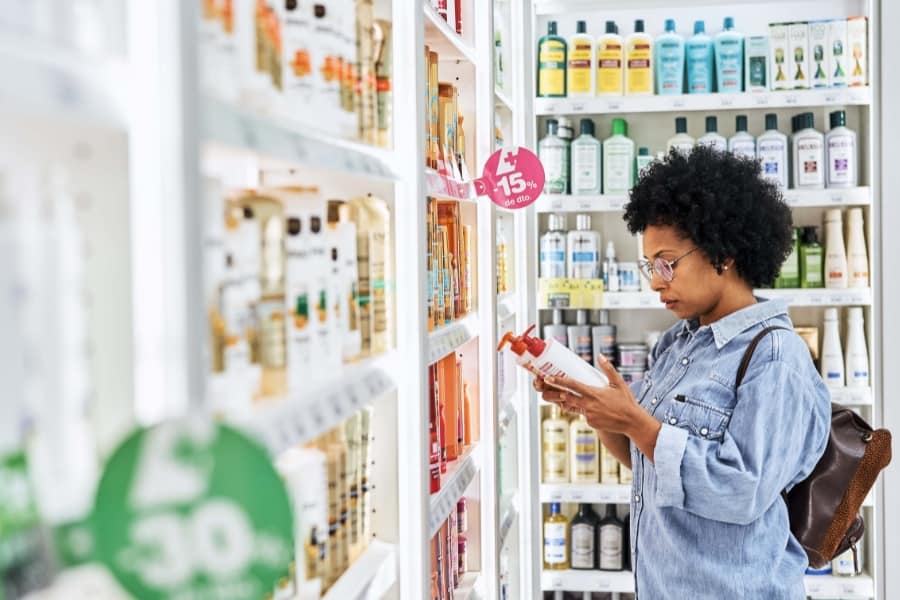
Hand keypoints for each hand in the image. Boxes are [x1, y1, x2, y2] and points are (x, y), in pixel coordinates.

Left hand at [533, 356, 652, 438]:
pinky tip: (591, 407)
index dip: (559, 381)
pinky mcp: (591, 423)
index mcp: (594, 393)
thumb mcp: (619, 382)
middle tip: (544, 387)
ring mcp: (589, 415)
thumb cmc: (626, 401)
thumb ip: (608, 369)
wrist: (632, 422)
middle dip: (554, 392)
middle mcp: (589, 405)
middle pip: (566, 397)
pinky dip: (583, 409)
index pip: (572, 385)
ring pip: (573, 406)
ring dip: (565, 401)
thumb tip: (600, 356)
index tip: (548, 378)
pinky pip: (583, 414)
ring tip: (558, 394)